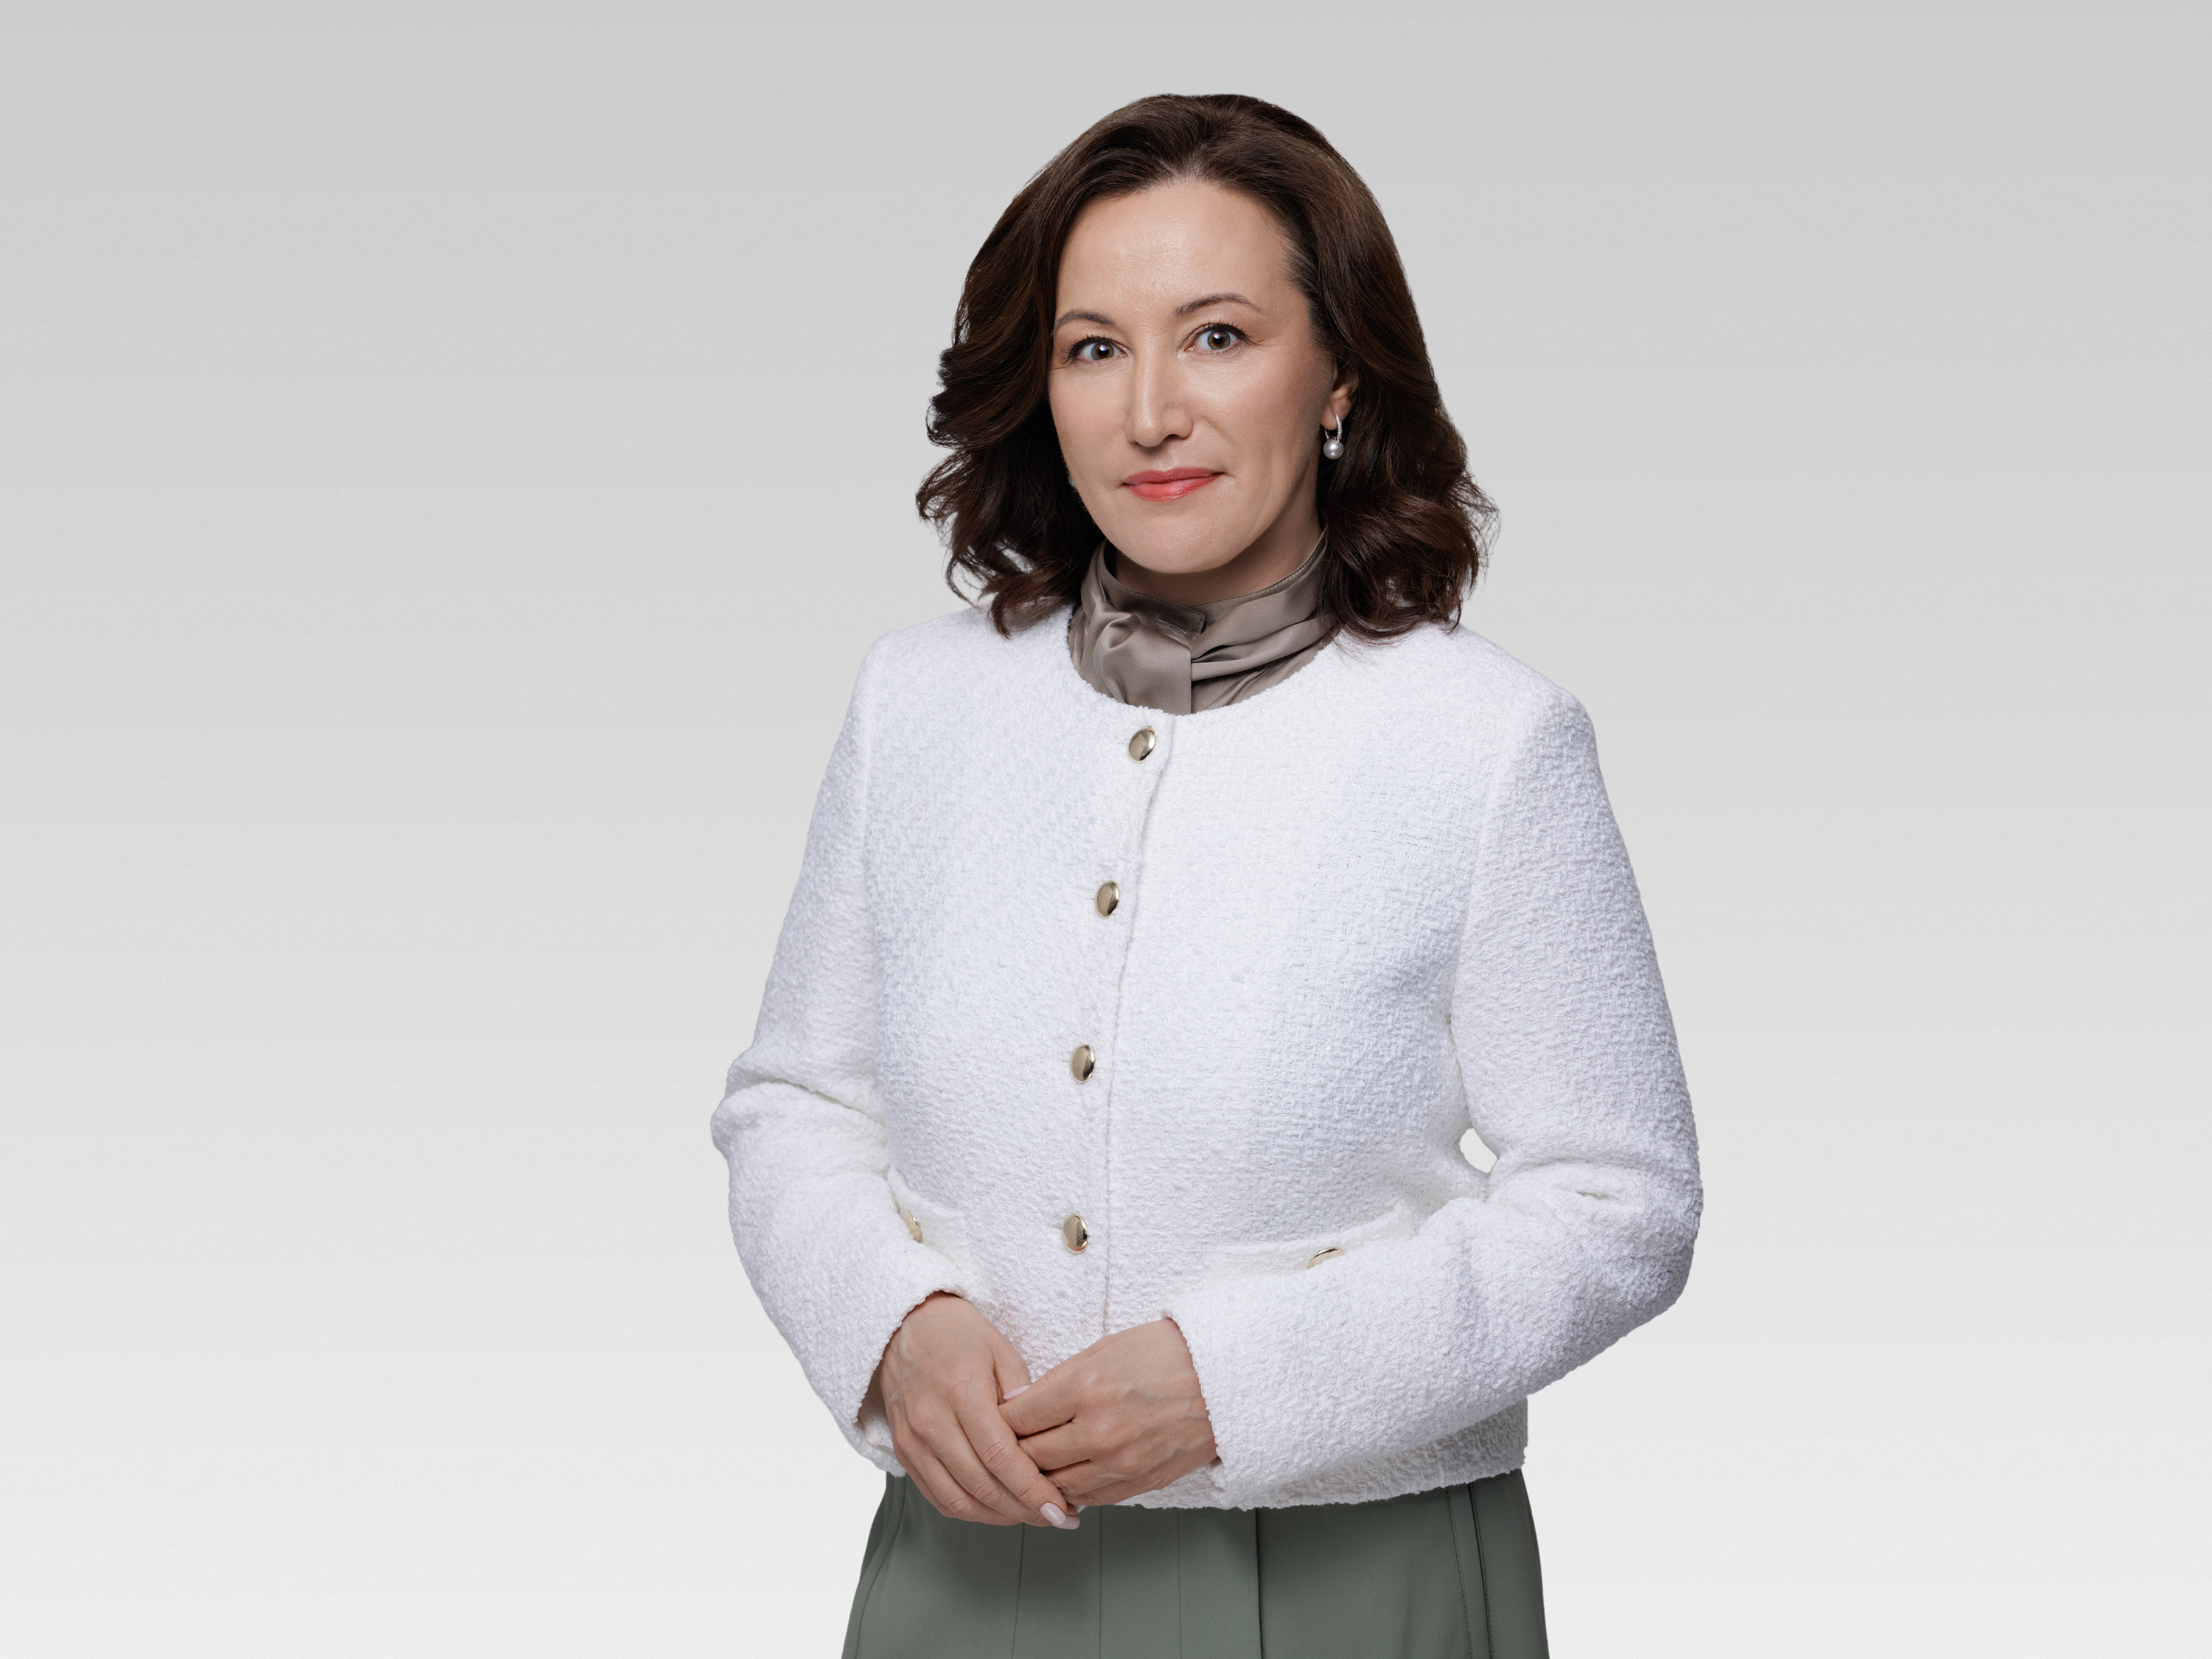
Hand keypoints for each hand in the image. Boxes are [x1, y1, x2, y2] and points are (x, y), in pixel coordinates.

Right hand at [871, 1292, 1078, 1528]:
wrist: (906, 1328)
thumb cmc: (959, 1336)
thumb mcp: (1001, 1350)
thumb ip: (1023, 1395)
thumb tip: (1043, 1435)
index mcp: (960, 1392)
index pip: (1000, 1456)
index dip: (1031, 1489)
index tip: (1059, 1506)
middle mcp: (931, 1421)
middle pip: (981, 1485)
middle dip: (1023, 1509)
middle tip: (1057, 1517)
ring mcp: (913, 1441)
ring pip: (958, 1500)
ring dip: (999, 1517)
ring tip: (1032, 1517)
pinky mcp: (904, 1452)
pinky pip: (938, 1497)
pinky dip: (971, 1511)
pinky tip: (998, 1510)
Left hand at [1000, 1318, 1216, 1506]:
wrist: (1223, 1377)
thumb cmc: (1166, 1354)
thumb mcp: (1104, 1349)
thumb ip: (1057, 1380)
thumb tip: (1018, 1403)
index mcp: (1086, 1388)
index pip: (1018, 1418)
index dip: (1000, 1419)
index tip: (996, 1417)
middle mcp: (1099, 1431)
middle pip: (1030, 1455)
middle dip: (1013, 1450)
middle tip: (1005, 1442)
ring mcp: (1120, 1463)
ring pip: (1056, 1484)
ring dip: (1040, 1476)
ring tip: (1033, 1462)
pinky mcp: (1139, 1483)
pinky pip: (1089, 1498)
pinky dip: (1071, 1490)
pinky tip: (1066, 1477)